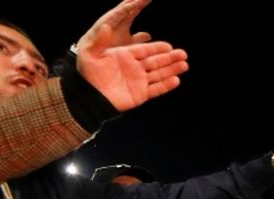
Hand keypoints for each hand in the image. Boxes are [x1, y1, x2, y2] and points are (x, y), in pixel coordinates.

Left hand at [74, 0, 188, 112]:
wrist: (89, 97)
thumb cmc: (88, 75)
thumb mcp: (90, 54)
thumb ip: (100, 41)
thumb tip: (105, 26)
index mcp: (125, 56)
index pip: (145, 50)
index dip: (157, 48)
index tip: (169, 46)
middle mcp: (134, 67)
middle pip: (156, 61)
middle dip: (170, 58)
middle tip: (183, 54)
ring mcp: (139, 81)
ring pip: (159, 74)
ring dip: (172, 70)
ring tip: (184, 65)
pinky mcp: (140, 95)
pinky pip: (156, 89)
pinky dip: (166, 86)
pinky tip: (176, 80)